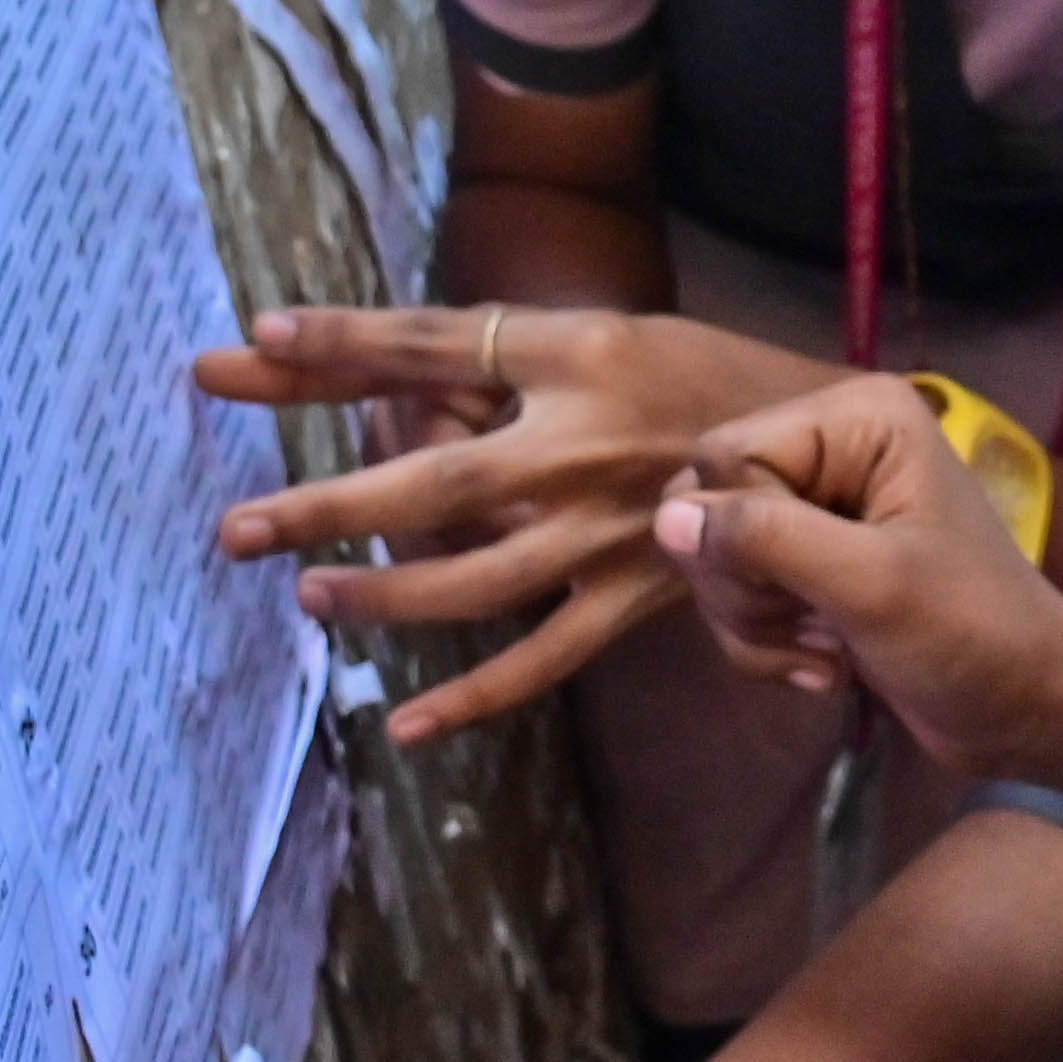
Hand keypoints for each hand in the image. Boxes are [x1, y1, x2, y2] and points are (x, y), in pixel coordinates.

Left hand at [200, 303, 827, 739]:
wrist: (826, 445)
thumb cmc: (697, 375)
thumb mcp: (595, 335)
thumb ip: (481, 349)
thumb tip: (359, 346)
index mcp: (578, 353)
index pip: (435, 343)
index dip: (341, 340)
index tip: (251, 337)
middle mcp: (585, 442)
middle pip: (435, 477)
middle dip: (329, 505)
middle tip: (236, 531)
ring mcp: (609, 532)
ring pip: (474, 580)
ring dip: (384, 598)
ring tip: (308, 599)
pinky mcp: (634, 599)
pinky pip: (543, 661)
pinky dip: (475, 699)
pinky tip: (406, 726)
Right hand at [656, 377, 1062, 779]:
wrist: (1030, 710)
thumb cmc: (971, 636)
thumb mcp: (870, 585)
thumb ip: (766, 540)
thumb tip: (664, 517)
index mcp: (857, 417)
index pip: (725, 458)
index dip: (741, 533)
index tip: (800, 587)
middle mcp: (833, 446)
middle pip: (708, 504)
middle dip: (746, 586)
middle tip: (818, 625)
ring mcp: (821, 506)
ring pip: (713, 557)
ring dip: (757, 624)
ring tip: (832, 650)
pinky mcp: (814, 563)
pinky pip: (738, 595)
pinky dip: (767, 643)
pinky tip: (829, 667)